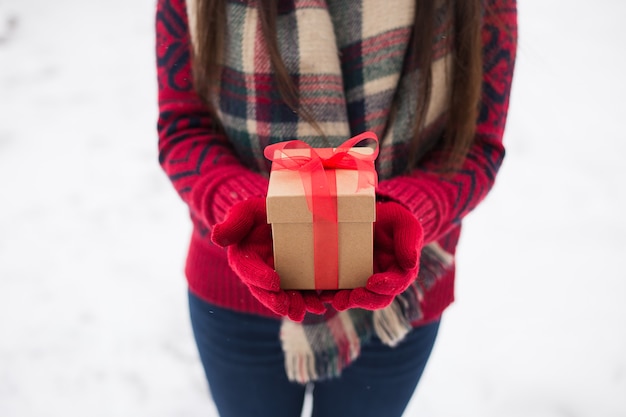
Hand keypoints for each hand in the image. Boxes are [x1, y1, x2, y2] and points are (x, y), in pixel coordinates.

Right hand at [211, 198, 325, 321]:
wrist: (280, 214)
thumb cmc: (259, 213)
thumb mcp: (246, 212)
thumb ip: (234, 223)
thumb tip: (216, 237)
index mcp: (244, 258)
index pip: (247, 269)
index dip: (259, 277)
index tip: (274, 282)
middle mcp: (260, 273)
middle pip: (266, 292)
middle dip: (277, 301)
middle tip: (288, 307)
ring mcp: (279, 278)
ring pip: (285, 297)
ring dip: (296, 306)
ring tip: (308, 310)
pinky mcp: (297, 278)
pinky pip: (303, 292)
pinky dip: (312, 299)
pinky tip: (322, 304)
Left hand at [324, 201, 422, 310]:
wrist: (374, 218)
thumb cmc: (392, 221)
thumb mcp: (404, 224)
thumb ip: (409, 241)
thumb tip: (411, 264)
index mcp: (401, 271)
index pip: (398, 283)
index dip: (387, 286)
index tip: (373, 282)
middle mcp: (384, 281)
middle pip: (378, 298)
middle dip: (366, 300)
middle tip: (352, 297)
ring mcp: (365, 281)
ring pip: (359, 298)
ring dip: (348, 301)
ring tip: (337, 300)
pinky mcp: (348, 278)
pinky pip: (341, 290)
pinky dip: (332, 294)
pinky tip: (324, 294)